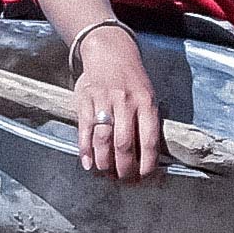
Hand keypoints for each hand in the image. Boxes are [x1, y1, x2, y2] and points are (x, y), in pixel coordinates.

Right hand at [69, 26, 165, 182]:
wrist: (109, 52)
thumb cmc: (132, 80)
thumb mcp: (148, 95)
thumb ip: (147, 122)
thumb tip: (147, 156)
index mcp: (146, 103)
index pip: (148, 141)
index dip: (146, 164)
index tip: (144, 177)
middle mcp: (126, 102)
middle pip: (124, 144)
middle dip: (124, 168)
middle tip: (124, 180)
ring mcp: (104, 101)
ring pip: (103, 139)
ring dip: (104, 162)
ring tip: (106, 173)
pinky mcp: (85, 101)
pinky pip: (85, 130)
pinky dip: (85, 150)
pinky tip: (88, 163)